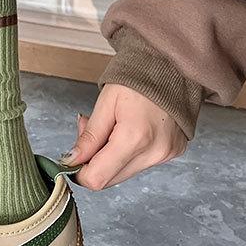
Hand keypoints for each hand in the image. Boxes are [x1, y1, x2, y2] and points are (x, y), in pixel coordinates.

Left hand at [61, 85, 186, 188]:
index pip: (97, 178)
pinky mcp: (172, 153)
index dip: (79, 172)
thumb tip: (73, 160)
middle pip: (110, 179)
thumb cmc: (138, 78)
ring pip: (124, 173)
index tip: (72, 158)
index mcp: (135, 137)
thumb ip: (89, 136)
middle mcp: (154, 152)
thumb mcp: (105, 102)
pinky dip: (127, 153)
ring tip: (112, 129)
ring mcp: (165, 155)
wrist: (171, 66)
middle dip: (94, 162)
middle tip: (91, 133)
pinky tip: (128, 132)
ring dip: (110, 158)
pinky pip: (140, 164)